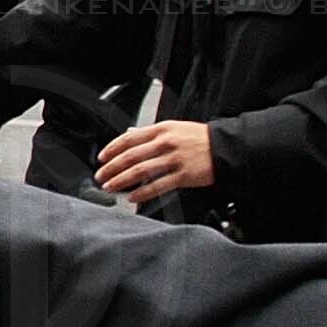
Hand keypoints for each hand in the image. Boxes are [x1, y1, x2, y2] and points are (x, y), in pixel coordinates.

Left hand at [95, 119, 214, 202]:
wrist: (225, 148)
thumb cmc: (200, 139)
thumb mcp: (175, 128)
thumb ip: (152, 134)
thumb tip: (130, 135)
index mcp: (162, 130)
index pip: (129, 138)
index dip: (112, 149)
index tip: (102, 158)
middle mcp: (166, 143)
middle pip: (130, 156)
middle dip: (111, 168)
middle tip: (100, 176)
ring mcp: (174, 160)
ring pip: (140, 171)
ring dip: (121, 180)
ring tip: (110, 187)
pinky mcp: (183, 175)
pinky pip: (158, 185)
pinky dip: (142, 192)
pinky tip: (132, 197)